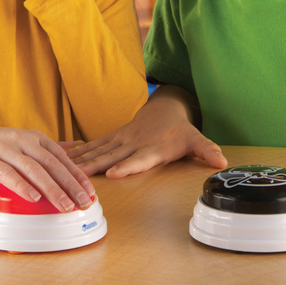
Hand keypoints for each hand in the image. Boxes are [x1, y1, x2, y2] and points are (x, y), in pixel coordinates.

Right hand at [0, 122, 95, 211]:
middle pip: (52, 164)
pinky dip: (22, 186)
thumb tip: (75, 147)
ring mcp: (4, 149)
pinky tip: (34, 198)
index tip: (91, 192)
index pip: (62, 157)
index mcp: (33, 137)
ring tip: (65, 206)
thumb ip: (44, 149)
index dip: (77, 175)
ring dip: (52, 190)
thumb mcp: (20, 143)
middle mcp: (22, 140)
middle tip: (84, 203)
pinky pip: (8, 174)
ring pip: (34, 170)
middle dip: (71, 185)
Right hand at [66, 88, 227, 178]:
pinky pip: (93, 146)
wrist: (164, 109)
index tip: (115, 173)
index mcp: (153, 147)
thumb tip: (222, 162)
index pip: (140, 159)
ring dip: (82, 161)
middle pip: (112, 156)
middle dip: (95, 166)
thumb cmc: (180, 131)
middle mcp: (134, 143)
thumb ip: (206, 150)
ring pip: (99, 151)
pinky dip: (78, 152)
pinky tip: (62, 159)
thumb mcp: (195, 139)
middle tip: (77, 176)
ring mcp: (121, 140)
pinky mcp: (113, 138)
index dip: (128, 166)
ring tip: (64, 170)